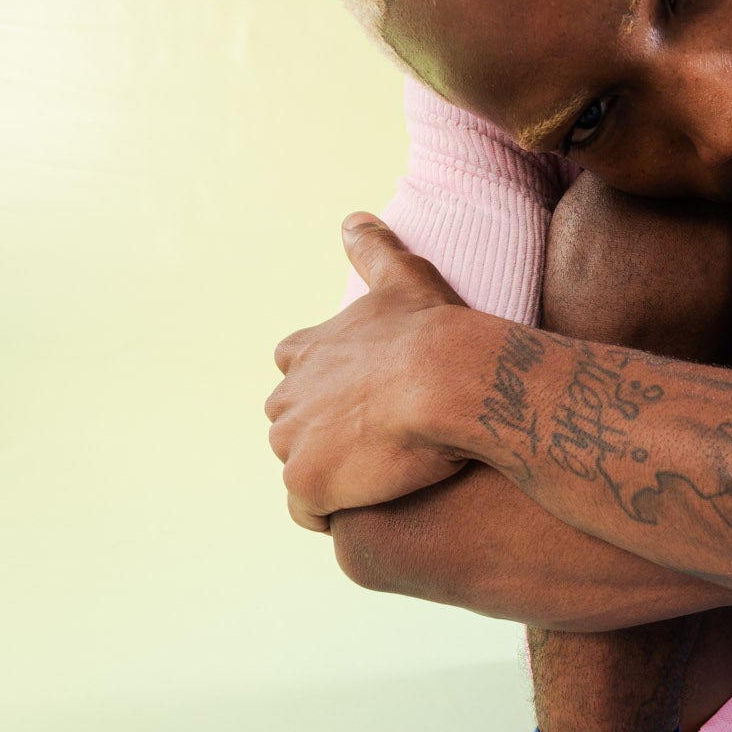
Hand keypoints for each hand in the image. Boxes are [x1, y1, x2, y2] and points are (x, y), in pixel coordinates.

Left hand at [265, 215, 473, 530]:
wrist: (446, 380)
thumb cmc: (431, 329)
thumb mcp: (402, 276)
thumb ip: (372, 250)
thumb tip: (353, 218)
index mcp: (303, 352)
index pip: (292, 371)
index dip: (325, 389)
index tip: (363, 399)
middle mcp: (285, 397)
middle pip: (291, 426)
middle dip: (324, 436)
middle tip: (378, 444)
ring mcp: (292, 444)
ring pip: (300, 469)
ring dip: (332, 475)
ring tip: (381, 477)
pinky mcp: (307, 484)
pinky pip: (308, 512)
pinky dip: (331, 512)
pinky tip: (369, 504)